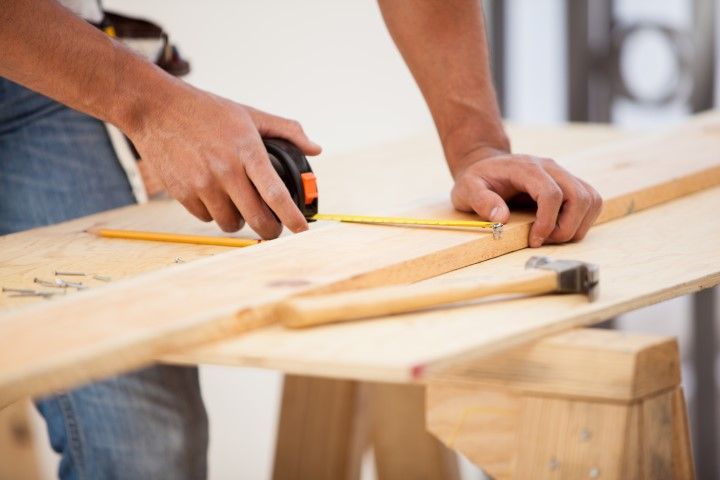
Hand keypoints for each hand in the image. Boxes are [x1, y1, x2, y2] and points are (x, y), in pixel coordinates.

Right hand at [128, 85, 320, 238]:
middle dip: (271, 230)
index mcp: (247, 151)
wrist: (157, 109)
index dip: (292, 217)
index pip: (275, 194)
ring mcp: (202, 184)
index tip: (302, 229)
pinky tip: (215, 197)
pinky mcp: (182, 193)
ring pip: (231, 223)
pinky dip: (215, 214)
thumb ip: (286, 131)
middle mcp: (225, 171)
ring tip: (240, 206)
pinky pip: (206, 219)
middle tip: (274, 229)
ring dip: (240, 221)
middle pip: (256, 218)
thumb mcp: (249, 114)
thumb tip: (315, 149)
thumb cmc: (207, 111)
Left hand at [451, 152, 602, 246]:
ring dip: (577, 225)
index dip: (547, 222)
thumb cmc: (478, 179)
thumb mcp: (467, 189)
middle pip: (579, 197)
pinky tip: (559, 229)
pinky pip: (590, 201)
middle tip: (543, 241)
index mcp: (526, 168)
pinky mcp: (569, 184)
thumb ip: (481, 201)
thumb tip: (501, 217)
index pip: (552, 194)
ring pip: (590, 199)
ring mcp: (563, 175)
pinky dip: (581, 220)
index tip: (534, 240)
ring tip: (551, 236)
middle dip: (566, 228)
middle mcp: (551, 168)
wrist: (487, 165)